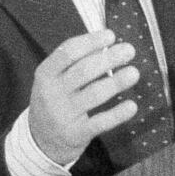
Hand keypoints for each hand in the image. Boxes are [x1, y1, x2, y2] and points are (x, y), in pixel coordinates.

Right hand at [27, 27, 138, 167]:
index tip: (111, 35)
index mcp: (45, 74)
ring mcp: (63, 115)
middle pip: (83, 71)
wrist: (40, 140)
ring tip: (134, 73)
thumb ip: (74, 63)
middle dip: (109, 58)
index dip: (91, 42)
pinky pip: (100, 122)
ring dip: (116, 82)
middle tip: (129, 50)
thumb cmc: (54, 100)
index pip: (68, 52)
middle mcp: (52, 93)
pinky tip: (132, 106)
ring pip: (94, 94)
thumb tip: (105, 45)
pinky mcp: (76, 134)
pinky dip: (117, 114)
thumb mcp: (53, 80)